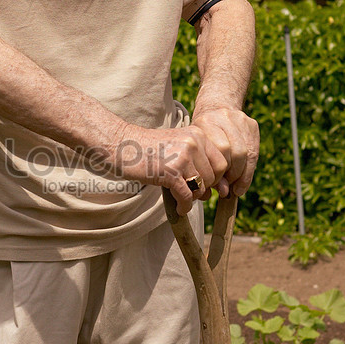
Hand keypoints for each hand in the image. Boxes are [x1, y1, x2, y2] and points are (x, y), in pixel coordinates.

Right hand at [110, 123, 227, 214]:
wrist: (122, 145)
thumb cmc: (148, 149)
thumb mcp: (177, 146)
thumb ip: (197, 162)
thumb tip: (213, 191)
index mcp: (197, 135)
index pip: (222, 162)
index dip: (217, 177)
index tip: (208, 186)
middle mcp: (193, 143)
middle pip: (214, 176)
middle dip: (204, 188)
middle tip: (192, 193)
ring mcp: (183, 157)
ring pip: (201, 187)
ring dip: (193, 197)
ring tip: (182, 199)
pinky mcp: (170, 172)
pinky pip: (186, 196)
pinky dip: (184, 206)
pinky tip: (179, 208)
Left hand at [190, 108, 259, 198]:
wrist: (216, 105)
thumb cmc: (203, 134)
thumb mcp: (200, 147)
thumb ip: (210, 168)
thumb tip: (225, 192)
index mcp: (205, 123)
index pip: (220, 152)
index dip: (222, 173)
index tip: (220, 187)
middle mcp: (223, 118)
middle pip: (236, 153)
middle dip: (234, 174)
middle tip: (229, 186)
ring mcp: (240, 119)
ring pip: (247, 153)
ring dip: (242, 173)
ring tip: (236, 183)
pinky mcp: (252, 123)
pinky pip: (254, 150)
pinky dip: (249, 167)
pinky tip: (243, 174)